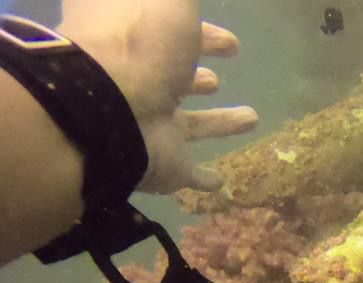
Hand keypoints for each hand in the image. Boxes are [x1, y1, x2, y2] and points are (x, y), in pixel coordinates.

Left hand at [57, 0, 257, 192]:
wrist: (110, 109)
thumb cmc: (139, 45)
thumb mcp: (171, 2)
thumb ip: (184, 1)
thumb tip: (190, 1)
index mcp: (137, 44)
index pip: (170, 36)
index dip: (201, 35)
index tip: (231, 43)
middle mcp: (142, 84)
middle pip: (176, 77)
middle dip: (199, 75)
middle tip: (225, 71)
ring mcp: (152, 127)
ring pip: (190, 124)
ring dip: (218, 122)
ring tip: (249, 117)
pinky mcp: (165, 165)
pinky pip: (190, 173)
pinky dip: (206, 179)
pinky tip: (221, 182)